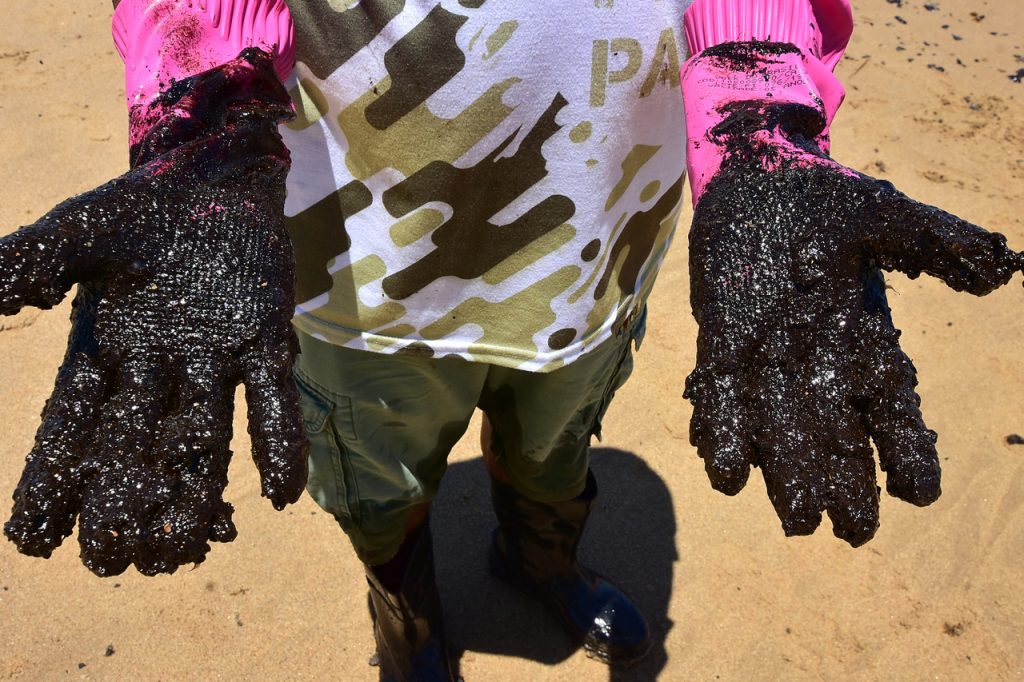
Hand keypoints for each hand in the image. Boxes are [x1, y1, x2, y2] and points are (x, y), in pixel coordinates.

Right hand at [1, 49, 307, 574]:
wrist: (215, 180)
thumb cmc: (142, 209)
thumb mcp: (80, 233)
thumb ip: (32, 261)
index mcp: (106, 353)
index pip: (72, 428)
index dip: (53, 481)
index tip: (34, 540)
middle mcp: (159, 372)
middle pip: (137, 450)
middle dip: (123, 502)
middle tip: (112, 560)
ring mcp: (215, 364)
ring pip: (204, 441)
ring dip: (197, 495)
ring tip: (184, 553)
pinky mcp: (266, 346)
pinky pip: (272, 402)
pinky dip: (277, 444)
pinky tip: (279, 496)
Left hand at [683, 96, 1022, 545]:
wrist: (753, 176)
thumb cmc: (823, 201)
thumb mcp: (886, 219)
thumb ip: (940, 244)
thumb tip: (1003, 272)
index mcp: (862, 338)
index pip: (892, 405)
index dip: (906, 448)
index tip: (919, 492)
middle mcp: (815, 359)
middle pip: (835, 433)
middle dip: (845, 481)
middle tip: (852, 531)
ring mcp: (764, 354)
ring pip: (778, 427)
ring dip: (786, 473)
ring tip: (796, 520)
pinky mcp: (720, 340)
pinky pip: (720, 394)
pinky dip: (722, 430)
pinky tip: (727, 470)